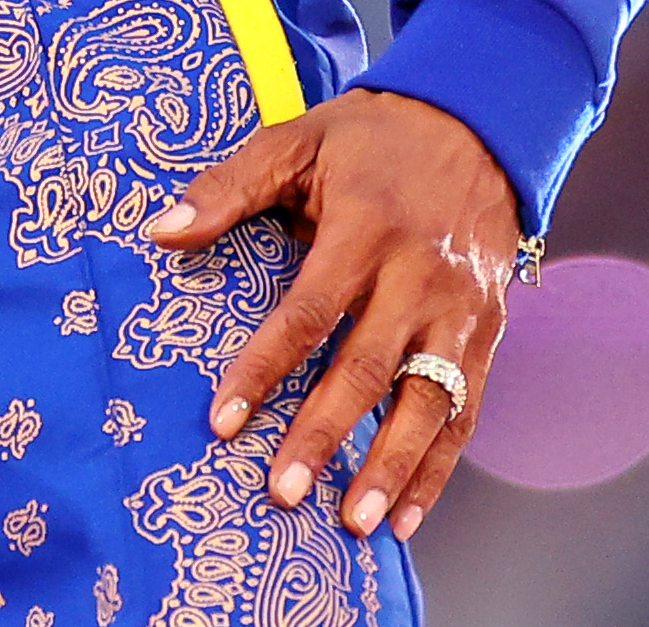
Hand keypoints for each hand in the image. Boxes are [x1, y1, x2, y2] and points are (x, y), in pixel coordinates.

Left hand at [148, 88, 521, 542]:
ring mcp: (459, 310)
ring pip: (426, 403)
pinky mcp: (487, 333)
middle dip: (322, 436)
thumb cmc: (370, 138)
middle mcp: (418, 276)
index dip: (264, 369)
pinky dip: (439, 467)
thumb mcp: (297, 140)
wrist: (474, 125)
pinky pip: (466, 410)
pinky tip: (407, 513)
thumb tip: (161, 231)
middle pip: (365, 370)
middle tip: (281, 492)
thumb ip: (229, 187)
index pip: (307, 313)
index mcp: (364, 229)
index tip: (223, 420)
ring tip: (353, 524)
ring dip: (390, 468)